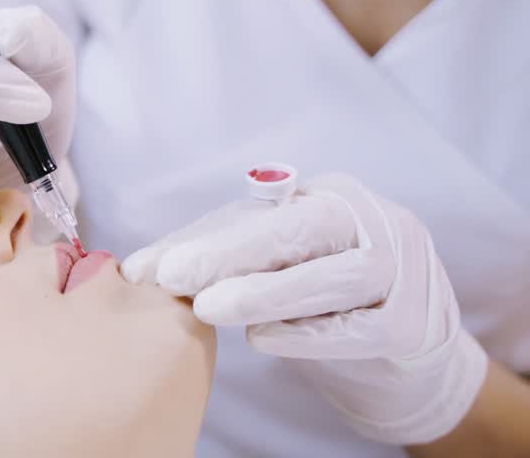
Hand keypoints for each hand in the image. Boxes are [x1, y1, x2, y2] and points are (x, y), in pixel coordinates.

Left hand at [121, 173, 488, 444]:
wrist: (412, 354)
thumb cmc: (327, 301)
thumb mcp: (276, 268)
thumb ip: (218, 259)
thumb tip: (136, 269)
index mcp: (330, 197)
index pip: (258, 215)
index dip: (200, 239)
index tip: (145, 268)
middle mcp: (372, 221)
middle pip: (297, 230)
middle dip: (229, 251)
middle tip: (172, 277)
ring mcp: (403, 270)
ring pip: (332, 276)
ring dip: (266, 292)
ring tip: (210, 307)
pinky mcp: (414, 324)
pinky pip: (359, 328)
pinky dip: (309, 334)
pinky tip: (264, 338)